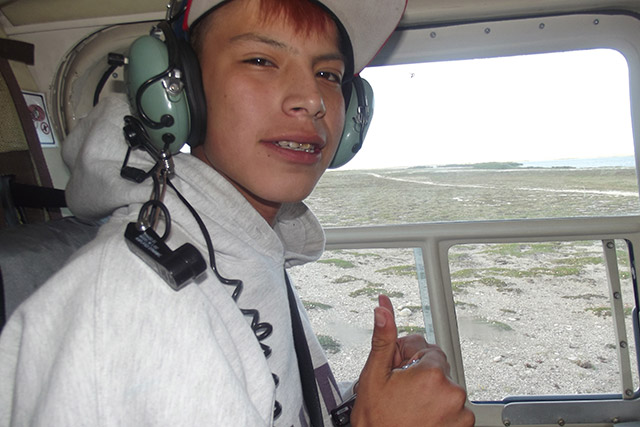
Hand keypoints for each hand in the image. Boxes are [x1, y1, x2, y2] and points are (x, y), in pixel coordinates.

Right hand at [351, 295, 474, 426]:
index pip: (425, 347)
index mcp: (431, 373)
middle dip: (419, 374)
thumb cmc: (377, 422)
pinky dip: (439, 411)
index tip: (398, 373)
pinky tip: (420, 418)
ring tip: (409, 408)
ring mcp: (461, 413)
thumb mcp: (373, 377)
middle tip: (400, 392)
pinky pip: (453, 408)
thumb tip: (384, 309)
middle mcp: (452, 391)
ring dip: (429, 393)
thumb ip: (383, 339)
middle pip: (436, 367)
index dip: (407, 358)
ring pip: (444, 388)